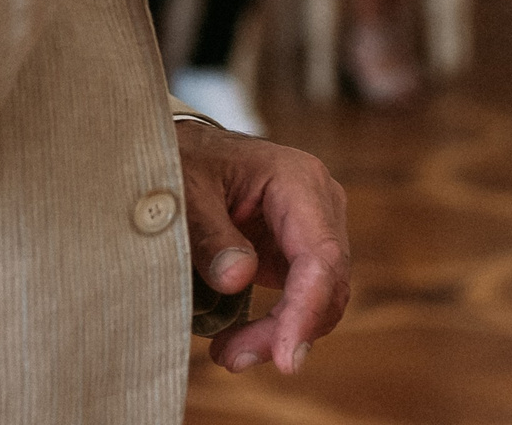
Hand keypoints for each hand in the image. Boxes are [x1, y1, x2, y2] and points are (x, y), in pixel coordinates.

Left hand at [176, 121, 349, 374]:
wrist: (188, 151)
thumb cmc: (186, 160)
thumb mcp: (185, 190)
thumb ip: (208, 232)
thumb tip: (238, 279)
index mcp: (298, 180)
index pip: (319, 255)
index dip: (305, 310)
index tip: (285, 358)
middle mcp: (319, 204)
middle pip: (326, 285)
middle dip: (286, 332)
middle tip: (230, 357)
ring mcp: (314, 230)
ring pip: (320, 301)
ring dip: (280, 336)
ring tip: (228, 354)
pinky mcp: (299, 252)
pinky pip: (303, 300)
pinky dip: (277, 328)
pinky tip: (239, 342)